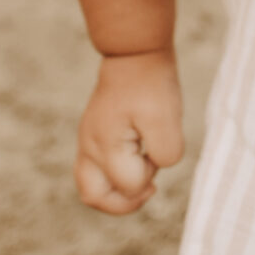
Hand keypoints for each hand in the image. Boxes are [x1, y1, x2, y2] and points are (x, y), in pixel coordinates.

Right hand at [76, 49, 183, 214]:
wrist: (135, 52)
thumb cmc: (150, 84)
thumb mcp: (166, 118)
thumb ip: (165, 153)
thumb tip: (154, 169)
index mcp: (104, 146)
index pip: (128, 185)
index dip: (150, 175)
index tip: (159, 150)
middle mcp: (89, 147)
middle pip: (94, 197)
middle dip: (124, 202)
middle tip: (151, 187)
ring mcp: (88, 141)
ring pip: (93, 185)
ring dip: (119, 189)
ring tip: (145, 175)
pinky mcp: (95, 134)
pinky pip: (97, 168)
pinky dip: (116, 173)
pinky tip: (139, 157)